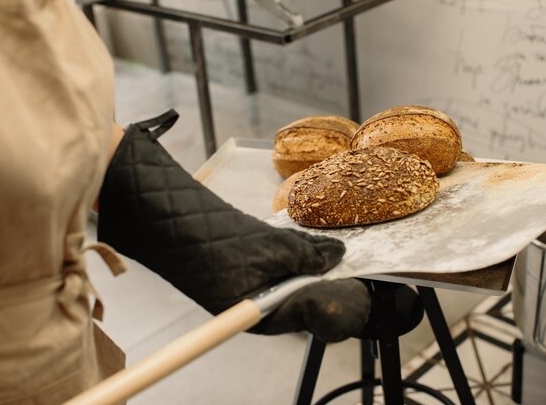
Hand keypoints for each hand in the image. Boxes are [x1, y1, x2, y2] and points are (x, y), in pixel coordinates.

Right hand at [97, 110, 370, 341]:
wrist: (176, 227)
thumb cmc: (215, 244)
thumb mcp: (270, 247)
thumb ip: (307, 254)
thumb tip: (337, 255)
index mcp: (271, 316)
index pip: (325, 317)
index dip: (351, 302)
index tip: (369, 282)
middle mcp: (272, 310)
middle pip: (324, 306)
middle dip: (349, 287)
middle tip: (369, 267)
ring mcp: (268, 291)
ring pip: (313, 286)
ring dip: (333, 271)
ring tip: (354, 253)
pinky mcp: (263, 272)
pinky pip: (297, 271)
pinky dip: (313, 259)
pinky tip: (328, 245)